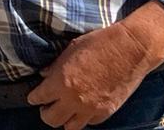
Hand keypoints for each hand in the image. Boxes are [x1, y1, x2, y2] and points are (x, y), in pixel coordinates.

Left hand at [26, 22, 154, 129]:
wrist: (130, 49)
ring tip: (64, 110)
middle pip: (51, 119)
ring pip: (70, 127)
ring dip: (64, 119)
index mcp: (61, 81)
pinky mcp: (106, 112)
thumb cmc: (99, 43)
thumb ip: (55, 65)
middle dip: (45, 112)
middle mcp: (74, 99)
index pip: (39, 98)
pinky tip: (82, 108)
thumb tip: (44, 74)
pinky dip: (83, 118)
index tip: (33, 97)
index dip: (34, 97)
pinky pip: (89, 123)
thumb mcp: (71, 49)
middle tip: (46, 105)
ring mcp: (91, 108)